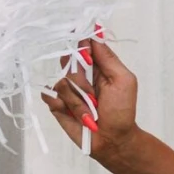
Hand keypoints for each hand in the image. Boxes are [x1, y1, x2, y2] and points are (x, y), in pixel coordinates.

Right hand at [42, 33, 138, 164]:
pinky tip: (76, 115)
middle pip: (67, 60)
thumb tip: (96, 33)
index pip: (83, 44)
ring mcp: (67, 89)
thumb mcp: (123, 80)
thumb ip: (108, 57)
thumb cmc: (122, 112)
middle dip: (80, 78)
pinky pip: (50, 95)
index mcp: (97, 65)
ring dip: (78, 99)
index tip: (81, 46)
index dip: (79, 41)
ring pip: (61, 81)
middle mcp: (80, 75)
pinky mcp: (57, 104)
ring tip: (91, 111)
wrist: (113, 141)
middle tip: (94, 94)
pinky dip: (63, 106)